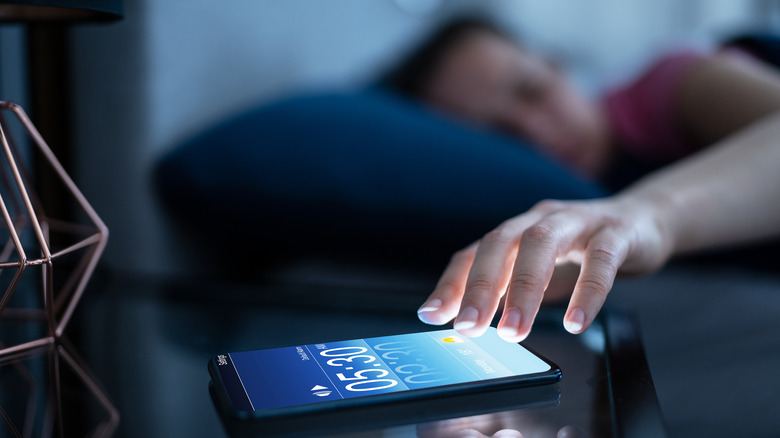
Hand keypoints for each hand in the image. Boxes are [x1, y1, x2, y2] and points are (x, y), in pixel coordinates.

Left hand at [417, 197, 672, 340]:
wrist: (644, 221)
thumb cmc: (581, 249)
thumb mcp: (539, 267)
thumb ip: (507, 288)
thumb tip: (468, 322)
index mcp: (516, 229)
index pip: (473, 252)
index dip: (451, 283)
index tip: (431, 315)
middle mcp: (540, 219)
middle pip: (501, 243)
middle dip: (481, 286)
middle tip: (469, 327)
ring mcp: (578, 221)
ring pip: (542, 245)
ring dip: (523, 290)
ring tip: (514, 331)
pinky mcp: (617, 232)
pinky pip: (601, 258)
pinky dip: (586, 291)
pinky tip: (575, 322)